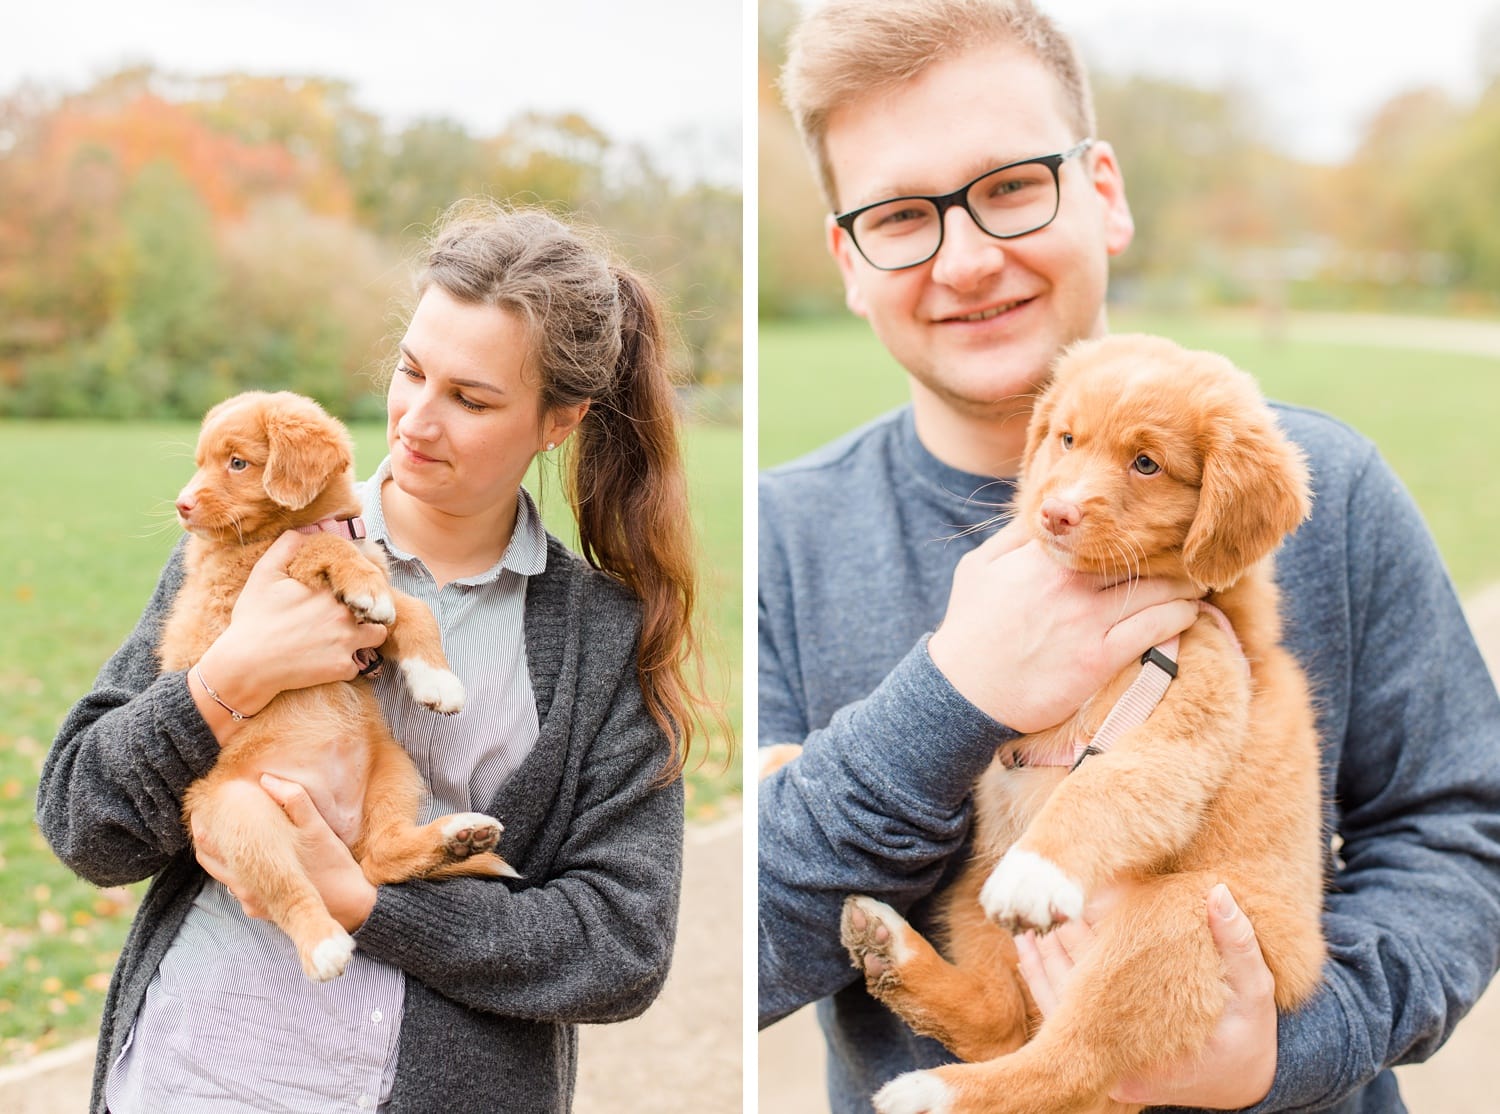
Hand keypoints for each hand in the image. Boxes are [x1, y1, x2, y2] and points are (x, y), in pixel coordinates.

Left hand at [193, 774, 377, 931]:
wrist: (352, 908)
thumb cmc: (335, 865)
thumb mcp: (318, 828)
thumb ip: (294, 800)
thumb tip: (266, 779)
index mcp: (253, 867)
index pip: (209, 845)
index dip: (201, 825)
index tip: (200, 808)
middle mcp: (247, 889)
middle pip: (210, 861)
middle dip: (206, 839)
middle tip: (203, 817)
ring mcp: (253, 903)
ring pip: (223, 876)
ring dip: (221, 856)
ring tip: (221, 834)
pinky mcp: (262, 910)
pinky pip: (240, 889)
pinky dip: (237, 871)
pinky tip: (246, 857)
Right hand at [196, 531, 388, 716]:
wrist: (245, 665)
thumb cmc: (254, 619)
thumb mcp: (265, 574)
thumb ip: (288, 546)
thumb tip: (308, 530)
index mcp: (330, 589)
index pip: (365, 580)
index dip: (359, 585)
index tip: (349, 590)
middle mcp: (344, 614)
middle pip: (375, 606)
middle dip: (366, 609)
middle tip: (348, 614)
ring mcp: (347, 642)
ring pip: (377, 634)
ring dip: (367, 635)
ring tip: (346, 635)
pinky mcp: (343, 668)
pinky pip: (359, 664)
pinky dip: (348, 662)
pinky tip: (328, 658)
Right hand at [927, 521, 1199, 731]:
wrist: (963, 693)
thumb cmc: (969, 628)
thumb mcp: (977, 568)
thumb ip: (1014, 536)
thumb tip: (1046, 511)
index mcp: (1041, 557)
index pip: (1098, 527)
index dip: (1128, 523)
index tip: (1149, 522)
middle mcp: (1069, 584)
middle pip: (1136, 554)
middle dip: (1167, 550)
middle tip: (1186, 549)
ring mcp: (1087, 621)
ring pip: (1155, 589)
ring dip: (1183, 583)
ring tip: (1197, 579)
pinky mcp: (1099, 658)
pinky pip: (1155, 629)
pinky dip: (1178, 616)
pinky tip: (1188, 612)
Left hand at [1014, 883, 1277, 1108]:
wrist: (1242, 1084)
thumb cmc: (1250, 1035)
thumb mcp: (1255, 992)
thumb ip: (1238, 945)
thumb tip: (1219, 894)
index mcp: (1160, 1048)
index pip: (1111, 985)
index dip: (1092, 940)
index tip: (1080, 901)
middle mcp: (1124, 1060)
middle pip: (1078, 993)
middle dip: (1062, 944)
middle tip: (1044, 901)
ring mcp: (1108, 1060)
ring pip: (1062, 1005)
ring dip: (1045, 961)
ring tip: (1026, 923)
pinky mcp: (1100, 1054)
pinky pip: (1062, 1017)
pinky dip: (1045, 982)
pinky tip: (1029, 954)